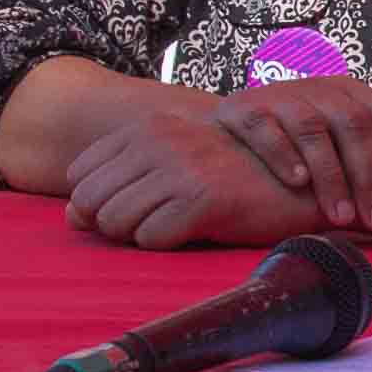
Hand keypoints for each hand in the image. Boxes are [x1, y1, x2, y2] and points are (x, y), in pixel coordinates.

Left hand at [54, 102, 319, 249]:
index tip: (136, 208)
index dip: (98, 203)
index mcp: (146, 128)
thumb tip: (71, 216)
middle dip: (113, 224)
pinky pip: (151, 239)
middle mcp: (156, 141)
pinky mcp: (202, 199)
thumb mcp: (173, 166)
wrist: (300, 180)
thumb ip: (121, 182)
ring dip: (139, 235)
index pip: (80, 176)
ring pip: (115, 223)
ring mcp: (178, 168)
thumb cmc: (232, 177)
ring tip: (176, 226)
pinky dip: (167, 244)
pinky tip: (195, 230)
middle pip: (89, 204)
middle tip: (155, 222)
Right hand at [210, 74, 371, 229]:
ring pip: (313, 130)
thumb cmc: (302, 137)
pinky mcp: (243, 110)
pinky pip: (265, 128)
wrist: (232, 132)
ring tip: (342, 217)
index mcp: (352, 92)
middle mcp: (320, 88)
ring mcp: (280, 96)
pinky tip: (298, 183)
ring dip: (331, 176)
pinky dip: (284, 154)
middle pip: (355, 125)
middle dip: (370, 176)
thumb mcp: (350, 124)